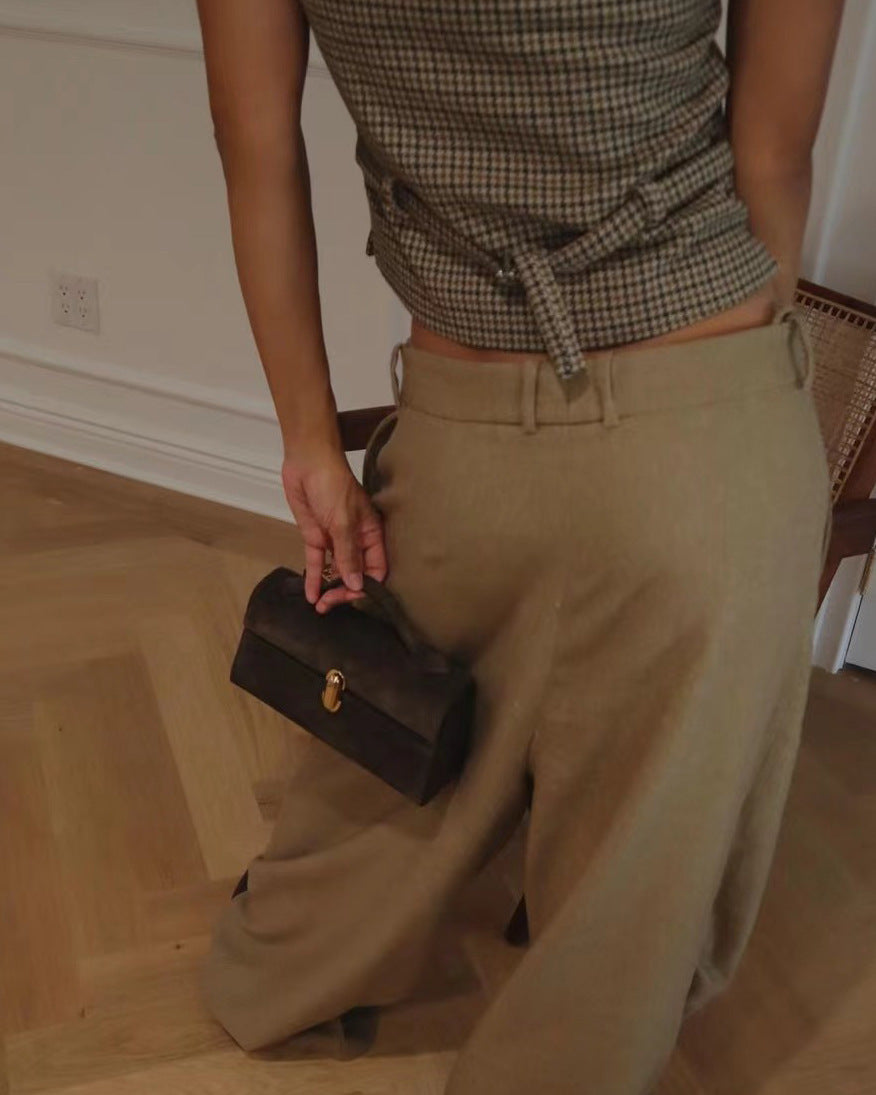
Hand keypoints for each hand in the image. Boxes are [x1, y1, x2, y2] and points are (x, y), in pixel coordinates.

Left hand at [281, 442, 387, 613]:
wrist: (306, 462)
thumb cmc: (332, 486)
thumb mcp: (343, 522)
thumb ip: (349, 555)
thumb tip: (357, 585)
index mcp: (372, 535)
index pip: (376, 569)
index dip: (367, 586)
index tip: (353, 597)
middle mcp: (356, 541)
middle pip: (356, 575)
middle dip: (346, 592)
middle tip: (331, 604)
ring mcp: (335, 541)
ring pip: (336, 572)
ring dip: (329, 590)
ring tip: (321, 607)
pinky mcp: (316, 538)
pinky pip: (317, 564)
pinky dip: (314, 579)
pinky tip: (311, 596)